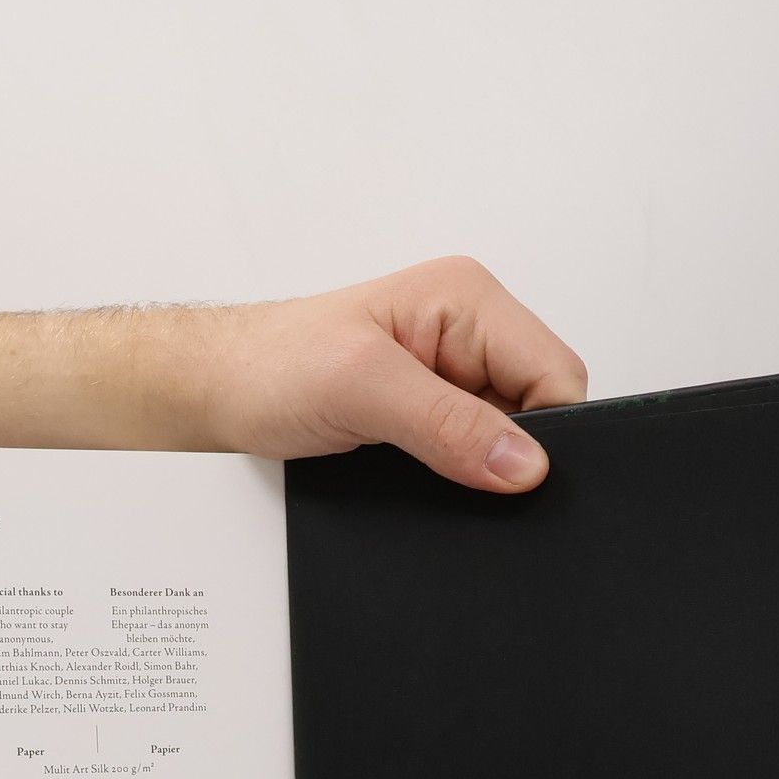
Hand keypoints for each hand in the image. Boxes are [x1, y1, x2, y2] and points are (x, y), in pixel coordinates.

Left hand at [196, 256, 587, 491]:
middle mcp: (470, 333)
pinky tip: (419, 479)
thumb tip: (525, 465)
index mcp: (469, 299)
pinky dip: (457, 479)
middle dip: (511, 454)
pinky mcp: (432, 415)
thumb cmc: (271, 368)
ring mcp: (453, 377)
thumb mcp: (362, 389)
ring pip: (509, 442)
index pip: (559, 373)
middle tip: (448, 468)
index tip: (510, 476)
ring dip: (477, 469)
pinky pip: (472, 457)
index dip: (549, 434)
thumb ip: (448, 424)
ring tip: (420, 468)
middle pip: (542, 410)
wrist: (219, 393)